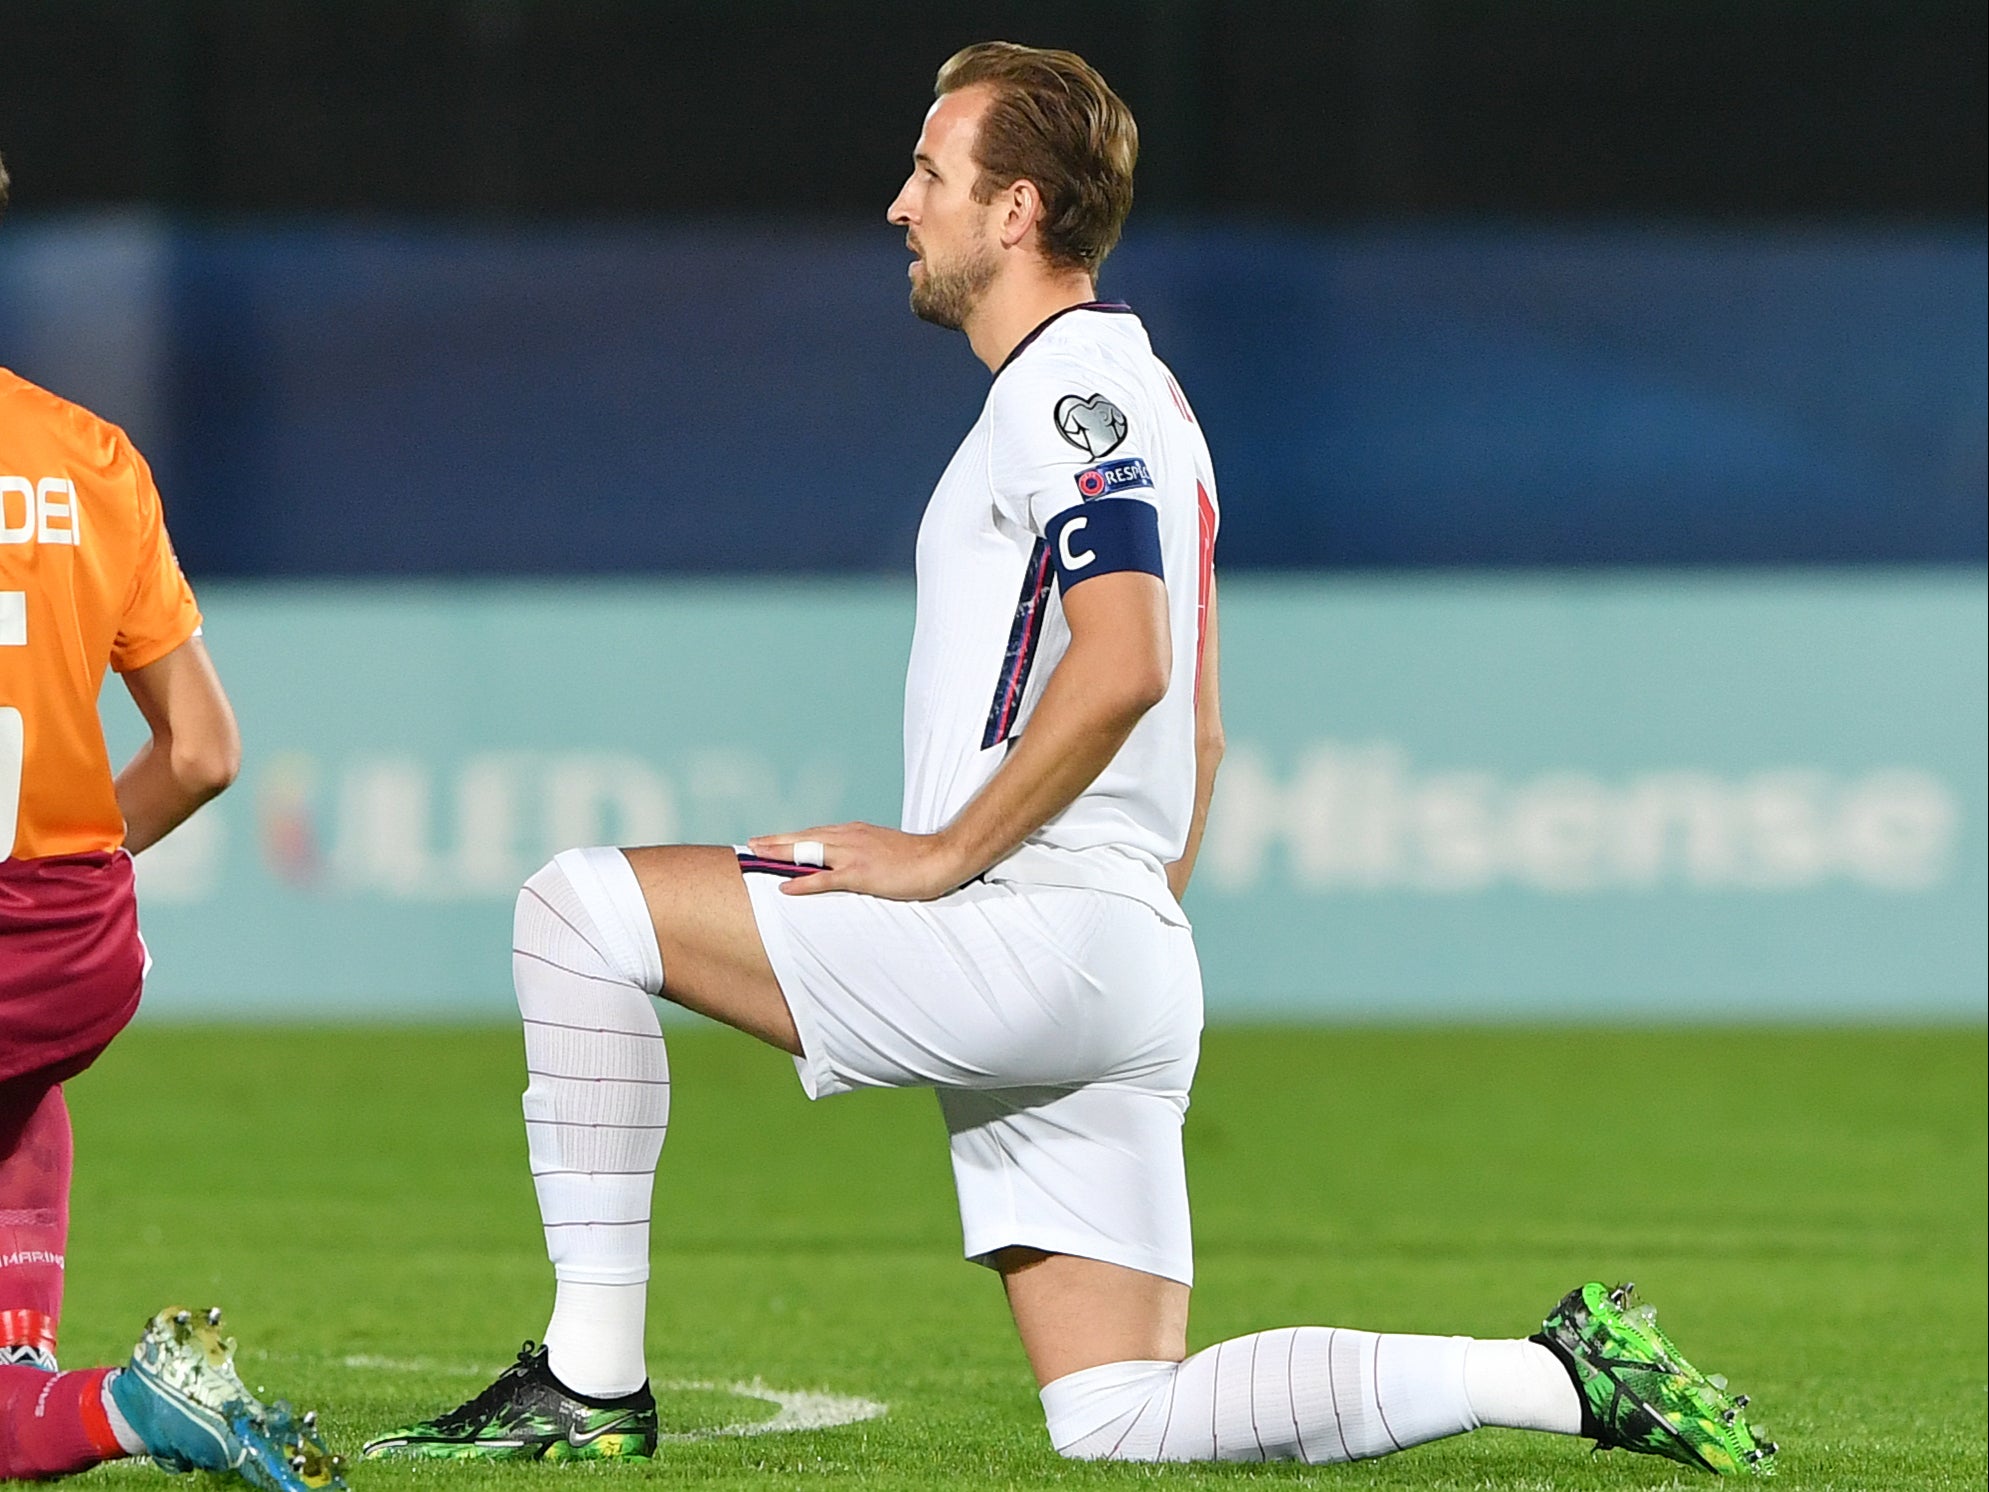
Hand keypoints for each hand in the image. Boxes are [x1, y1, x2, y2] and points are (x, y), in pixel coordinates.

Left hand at [745, 822, 970, 900]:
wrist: (940, 858)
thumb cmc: (915, 858)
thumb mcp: (882, 850)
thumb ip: (861, 853)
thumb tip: (845, 864)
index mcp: (855, 833)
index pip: (815, 834)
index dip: (790, 838)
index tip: (769, 841)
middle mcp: (849, 838)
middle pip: (804, 838)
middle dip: (776, 842)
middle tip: (750, 845)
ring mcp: (854, 854)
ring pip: (808, 853)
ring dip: (780, 855)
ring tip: (757, 858)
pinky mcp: (861, 873)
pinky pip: (825, 879)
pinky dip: (803, 883)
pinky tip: (785, 887)